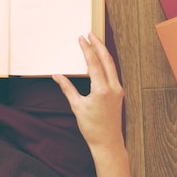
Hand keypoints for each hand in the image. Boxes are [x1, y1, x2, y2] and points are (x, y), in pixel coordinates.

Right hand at [53, 32, 124, 151]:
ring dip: (103, 52)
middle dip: (98, 45)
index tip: (81, 38)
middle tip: (90, 33)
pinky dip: (106, 62)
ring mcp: (118, 89)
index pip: (93, 63)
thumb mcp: (76, 106)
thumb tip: (57, 75)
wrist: (107, 142)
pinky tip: (101, 59)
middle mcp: (112, 87)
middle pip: (106, 59)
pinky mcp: (119, 93)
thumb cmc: (92, 127)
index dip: (87, 49)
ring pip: (111, 65)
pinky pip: (113, 72)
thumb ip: (67, 88)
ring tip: (95, 42)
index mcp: (101, 90)